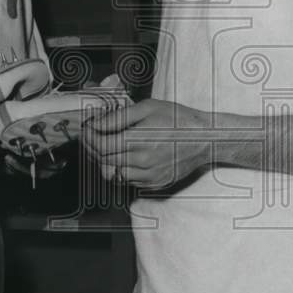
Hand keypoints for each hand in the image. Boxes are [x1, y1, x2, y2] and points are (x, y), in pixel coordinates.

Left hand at [80, 98, 211, 188]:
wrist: (205, 139)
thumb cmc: (178, 119)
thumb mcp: (148, 107)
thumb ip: (118, 117)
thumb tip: (96, 123)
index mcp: (140, 140)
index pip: (101, 145)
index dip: (89, 137)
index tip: (87, 129)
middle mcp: (143, 162)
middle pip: (104, 160)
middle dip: (93, 147)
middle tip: (94, 135)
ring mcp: (149, 176)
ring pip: (113, 174)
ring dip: (106, 160)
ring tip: (112, 145)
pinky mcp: (154, 184)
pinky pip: (128, 181)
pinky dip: (122, 169)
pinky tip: (128, 156)